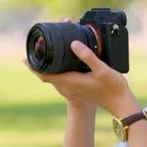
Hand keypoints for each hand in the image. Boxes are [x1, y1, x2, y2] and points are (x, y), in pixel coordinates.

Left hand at [23, 17, 139, 115]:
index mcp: (71, 81)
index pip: (45, 74)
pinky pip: (64, 74)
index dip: (34, 67)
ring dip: (51, 62)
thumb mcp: (101, 69)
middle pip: (48, 73)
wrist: (121, 103)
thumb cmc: (112, 88)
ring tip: (50, 48)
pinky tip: (67, 57)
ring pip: (56, 73)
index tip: (25, 58)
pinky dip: (61, 65)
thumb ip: (87, 56)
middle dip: (42, 60)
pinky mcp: (80, 85)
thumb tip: (73, 43)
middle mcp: (70, 84)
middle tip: (40, 46)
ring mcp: (75, 86)